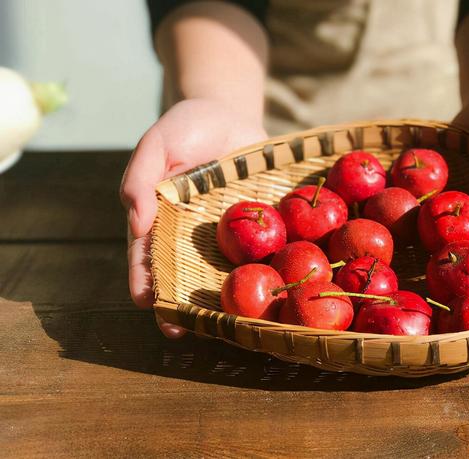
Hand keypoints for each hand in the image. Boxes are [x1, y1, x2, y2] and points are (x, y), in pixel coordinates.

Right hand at [120, 98, 266, 335]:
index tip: (147, 303)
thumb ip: (141, 177)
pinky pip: (254, 252)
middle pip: (181, 273)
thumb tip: (136, 220)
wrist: (230, 114)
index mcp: (160, 218)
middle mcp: (190, 234)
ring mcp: (223, 234)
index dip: (144, 279)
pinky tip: (263, 290)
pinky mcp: (252, 227)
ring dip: (218, 297)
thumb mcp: (158, 143)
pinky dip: (256, 271)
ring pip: (218, 271)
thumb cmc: (187, 127)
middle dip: (179, 303)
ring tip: (222, 324)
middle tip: (180, 330)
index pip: (146, 255)